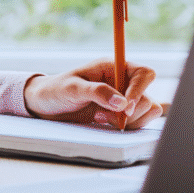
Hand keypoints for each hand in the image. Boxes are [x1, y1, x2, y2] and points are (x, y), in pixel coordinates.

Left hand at [23, 58, 163, 129]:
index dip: (140, 90)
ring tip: (101, 118)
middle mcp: (122, 80)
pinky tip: (104, 122)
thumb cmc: (55, 90)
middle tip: (103, 115)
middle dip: (130, 111)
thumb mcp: (72, 89)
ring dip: (129, 120)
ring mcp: (124, 97)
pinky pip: (140, 120)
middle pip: (147, 96)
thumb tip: (122, 102)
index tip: (124, 107)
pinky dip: (128, 125)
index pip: (144, 73)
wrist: (45, 105)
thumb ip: (97, 92)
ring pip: (148, 109)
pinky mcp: (121, 112)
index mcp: (112, 67)